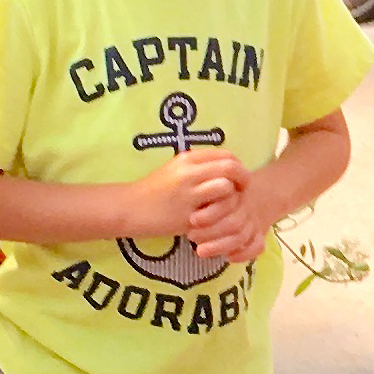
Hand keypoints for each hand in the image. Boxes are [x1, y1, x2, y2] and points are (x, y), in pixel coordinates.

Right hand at [126, 150, 247, 243]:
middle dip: (243, 179)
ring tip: (229, 206)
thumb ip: (199, 166)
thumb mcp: (175, 170)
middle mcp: (189, 172)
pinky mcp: (187, 215)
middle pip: (230, 167)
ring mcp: (188, 194)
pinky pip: (215, 212)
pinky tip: (218, 219)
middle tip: (242, 191)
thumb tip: (227, 167)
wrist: (130, 209)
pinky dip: (222, 215)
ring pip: (226, 187)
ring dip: (233, 197)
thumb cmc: (155, 190)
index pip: (225, 155)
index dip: (238, 166)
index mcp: (187, 158)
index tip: (238, 178)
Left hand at [181, 157, 276, 266]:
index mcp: (234, 190)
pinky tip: (228, 258)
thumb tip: (186, 205)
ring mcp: (254, 221)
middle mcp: (245, 206)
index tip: (192, 220)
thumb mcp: (207, 182)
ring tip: (200, 251)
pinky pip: (257, 246)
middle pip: (234, 222)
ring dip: (220, 246)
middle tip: (191, 236)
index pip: (228, 203)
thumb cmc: (215, 190)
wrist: (246, 195)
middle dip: (211, 232)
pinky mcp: (259, 234)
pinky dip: (243, 253)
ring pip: (242, 237)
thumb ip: (202, 188)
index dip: (211, 214)